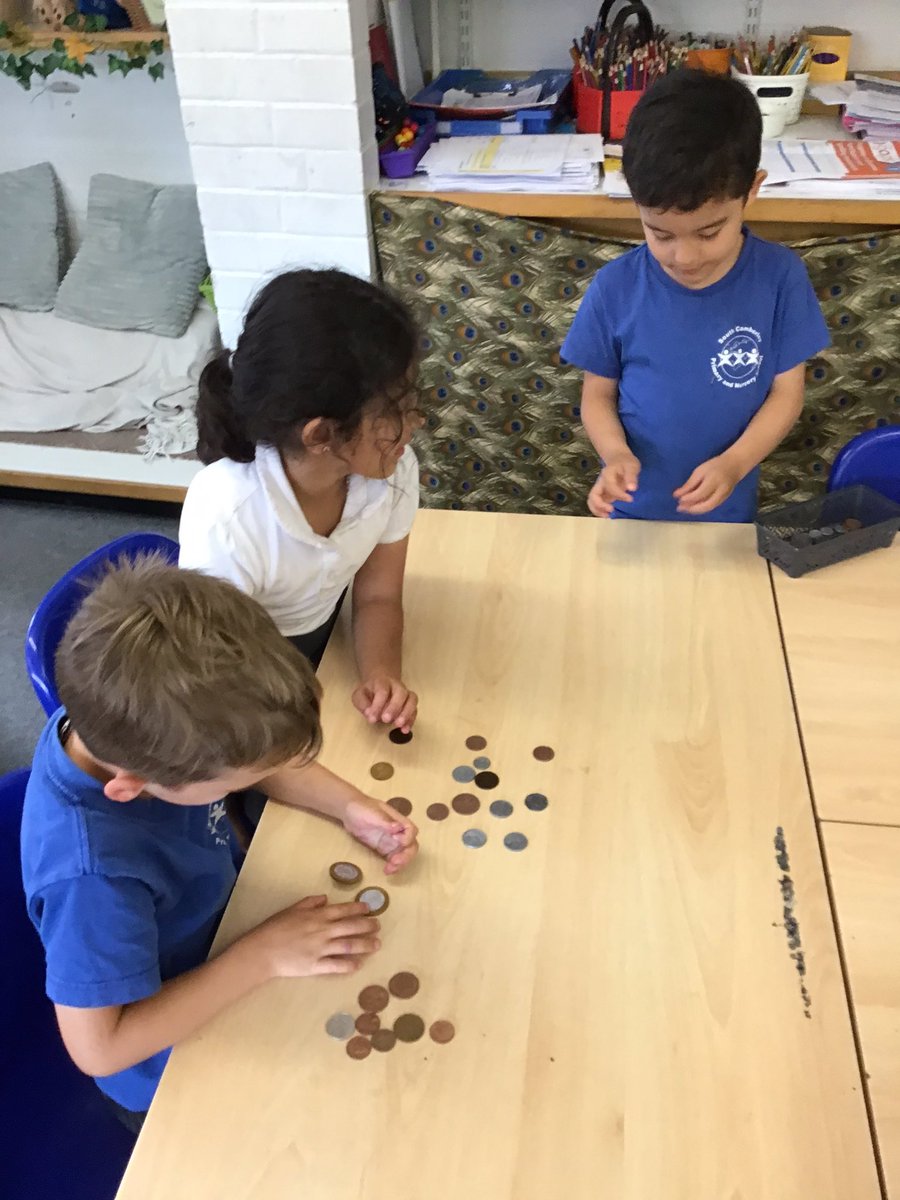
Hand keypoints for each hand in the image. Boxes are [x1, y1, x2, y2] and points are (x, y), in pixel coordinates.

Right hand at [248, 895, 380, 978]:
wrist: (263, 951)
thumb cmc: (275, 928)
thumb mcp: (291, 909)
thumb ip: (309, 902)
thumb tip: (325, 898)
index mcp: (317, 916)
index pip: (343, 910)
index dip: (358, 908)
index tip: (369, 908)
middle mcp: (323, 931)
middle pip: (351, 927)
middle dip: (368, 926)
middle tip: (378, 926)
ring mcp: (321, 949)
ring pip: (349, 946)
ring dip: (365, 945)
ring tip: (377, 944)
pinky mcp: (316, 966)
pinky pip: (337, 966)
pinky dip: (350, 965)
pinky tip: (359, 964)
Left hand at [343, 794, 418, 874]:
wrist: (349, 811)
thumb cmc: (361, 808)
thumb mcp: (373, 813)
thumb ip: (386, 822)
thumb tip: (398, 828)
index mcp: (397, 820)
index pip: (411, 830)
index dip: (409, 838)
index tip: (400, 842)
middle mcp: (398, 832)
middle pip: (411, 845)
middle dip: (406, 855)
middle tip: (395, 862)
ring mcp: (390, 841)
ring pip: (403, 854)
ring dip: (401, 863)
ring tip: (389, 870)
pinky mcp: (383, 848)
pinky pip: (392, 858)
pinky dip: (393, 866)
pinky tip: (386, 870)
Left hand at [352, 673, 417, 731]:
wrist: (381, 683)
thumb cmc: (370, 692)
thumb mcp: (360, 695)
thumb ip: (362, 704)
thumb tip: (369, 713)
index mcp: (382, 682)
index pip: (382, 691)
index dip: (377, 705)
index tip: (372, 719)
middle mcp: (397, 686)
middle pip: (400, 693)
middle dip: (394, 707)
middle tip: (385, 720)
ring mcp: (406, 694)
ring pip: (412, 699)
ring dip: (407, 713)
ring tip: (398, 725)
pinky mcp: (411, 703)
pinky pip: (415, 710)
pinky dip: (411, 720)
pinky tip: (404, 730)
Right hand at [587, 452, 640, 516]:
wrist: (619, 458)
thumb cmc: (626, 462)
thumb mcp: (632, 466)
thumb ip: (631, 477)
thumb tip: (632, 489)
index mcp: (607, 474)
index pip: (610, 486)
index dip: (619, 494)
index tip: (630, 499)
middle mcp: (600, 482)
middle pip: (593, 495)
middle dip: (601, 505)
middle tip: (612, 511)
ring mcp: (600, 489)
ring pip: (592, 501)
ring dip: (598, 510)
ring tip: (608, 516)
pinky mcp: (602, 494)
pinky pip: (596, 503)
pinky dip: (599, 510)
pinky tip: (608, 514)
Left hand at [674, 455, 741, 514]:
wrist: (735, 465)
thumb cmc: (715, 466)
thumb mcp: (700, 471)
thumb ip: (690, 484)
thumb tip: (676, 495)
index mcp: (714, 480)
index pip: (700, 494)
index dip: (688, 498)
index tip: (678, 499)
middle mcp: (721, 490)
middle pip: (706, 505)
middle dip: (692, 509)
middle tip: (680, 508)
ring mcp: (724, 496)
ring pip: (709, 508)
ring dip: (696, 510)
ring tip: (685, 509)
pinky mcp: (724, 499)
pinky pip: (712, 506)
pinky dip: (701, 508)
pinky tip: (693, 507)